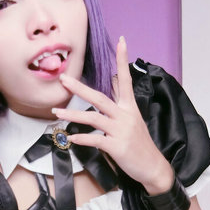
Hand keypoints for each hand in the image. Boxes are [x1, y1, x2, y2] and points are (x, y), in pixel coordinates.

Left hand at [54, 37, 172, 194]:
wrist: (153, 167)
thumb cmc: (140, 144)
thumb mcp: (132, 119)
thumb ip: (120, 101)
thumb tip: (112, 81)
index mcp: (129, 107)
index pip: (125, 79)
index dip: (123, 61)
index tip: (121, 41)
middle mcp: (125, 116)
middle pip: (100, 98)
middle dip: (80, 88)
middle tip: (63, 80)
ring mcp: (121, 131)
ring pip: (93, 118)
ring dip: (73, 114)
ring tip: (57, 112)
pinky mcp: (117, 146)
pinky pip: (95, 140)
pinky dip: (81, 138)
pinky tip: (71, 137)